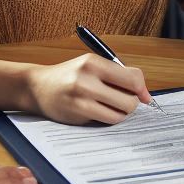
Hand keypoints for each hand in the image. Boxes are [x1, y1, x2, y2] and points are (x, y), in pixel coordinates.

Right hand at [26, 54, 152, 124]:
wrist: (37, 87)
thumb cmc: (70, 76)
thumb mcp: (93, 65)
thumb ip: (120, 76)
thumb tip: (146, 95)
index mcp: (94, 62)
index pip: (133, 77)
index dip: (142, 89)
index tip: (143, 95)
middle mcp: (87, 79)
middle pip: (130, 99)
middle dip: (131, 102)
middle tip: (123, 100)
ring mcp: (81, 98)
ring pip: (121, 112)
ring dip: (121, 112)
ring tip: (111, 105)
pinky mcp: (78, 113)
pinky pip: (108, 120)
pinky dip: (110, 118)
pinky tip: (101, 112)